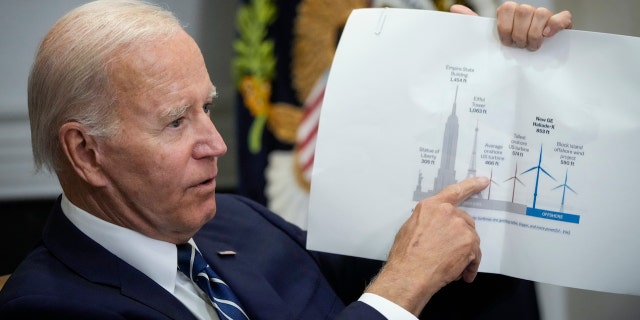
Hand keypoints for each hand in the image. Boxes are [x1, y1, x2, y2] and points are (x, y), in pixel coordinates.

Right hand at [365, 177, 488, 315]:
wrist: (409, 274)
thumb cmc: (405, 255)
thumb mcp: (410, 228)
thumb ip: (427, 220)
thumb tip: (434, 226)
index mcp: (431, 206)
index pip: (454, 191)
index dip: (471, 185)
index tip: (483, 181)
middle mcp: (448, 212)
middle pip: (464, 221)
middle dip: (460, 236)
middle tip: (450, 252)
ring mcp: (460, 227)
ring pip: (471, 239)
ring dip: (465, 253)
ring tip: (452, 267)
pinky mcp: (469, 243)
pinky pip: (475, 255)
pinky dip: (469, 266)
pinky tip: (460, 274)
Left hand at [450, 1, 572, 50]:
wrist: (532, 67)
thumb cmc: (509, 53)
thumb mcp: (491, 40)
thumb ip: (474, 24)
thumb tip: (455, 8)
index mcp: (510, 14)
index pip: (506, 8)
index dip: (505, 27)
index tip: (505, 42)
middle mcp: (527, 13)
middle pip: (523, 10)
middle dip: (519, 33)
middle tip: (518, 47)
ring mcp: (545, 17)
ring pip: (541, 13)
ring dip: (534, 34)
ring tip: (532, 48)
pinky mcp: (562, 25)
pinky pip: (563, 17)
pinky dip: (555, 25)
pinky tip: (548, 36)